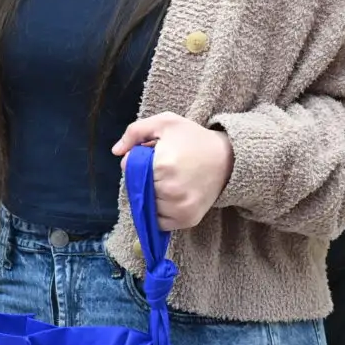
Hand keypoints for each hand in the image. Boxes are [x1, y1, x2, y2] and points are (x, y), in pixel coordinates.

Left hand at [112, 112, 233, 232]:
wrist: (228, 158)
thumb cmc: (193, 139)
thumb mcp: (165, 123)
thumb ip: (135, 132)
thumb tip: (116, 152)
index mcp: (162, 166)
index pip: (130, 171)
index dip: (138, 162)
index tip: (153, 156)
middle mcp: (171, 191)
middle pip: (138, 189)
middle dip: (144, 179)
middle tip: (164, 168)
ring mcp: (180, 208)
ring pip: (148, 207)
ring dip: (152, 197)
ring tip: (170, 181)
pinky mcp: (187, 219)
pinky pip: (160, 222)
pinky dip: (161, 212)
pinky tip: (172, 196)